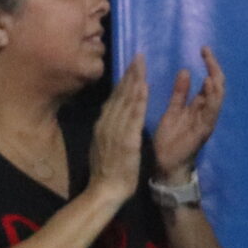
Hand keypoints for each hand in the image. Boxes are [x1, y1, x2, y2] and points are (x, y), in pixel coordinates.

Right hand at [89, 55, 148, 203]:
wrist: (104, 191)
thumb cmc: (107, 172)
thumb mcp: (103, 145)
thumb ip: (108, 130)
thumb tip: (110, 116)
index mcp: (103, 125)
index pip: (114, 99)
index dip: (124, 82)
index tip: (132, 67)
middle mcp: (107, 123)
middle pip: (119, 95)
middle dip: (130, 74)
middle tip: (138, 56)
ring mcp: (116, 130)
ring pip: (126, 100)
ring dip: (134, 80)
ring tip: (141, 63)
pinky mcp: (126, 138)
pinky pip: (133, 115)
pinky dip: (138, 99)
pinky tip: (144, 86)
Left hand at [151, 46, 225, 183]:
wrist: (165, 165)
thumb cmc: (169, 139)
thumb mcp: (173, 111)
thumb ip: (180, 93)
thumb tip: (186, 70)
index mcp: (199, 105)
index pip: (209, 80)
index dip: (209, 64)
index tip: (203, 49)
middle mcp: (206, 110)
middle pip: (217, 85)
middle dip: (214, 67)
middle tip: (206, 51)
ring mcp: (207, 120)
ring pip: (218, 96)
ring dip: (216, 80)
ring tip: (210, 64)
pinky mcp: (204, 129)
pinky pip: (212, 111)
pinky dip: (213, 97)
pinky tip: (209, 84)